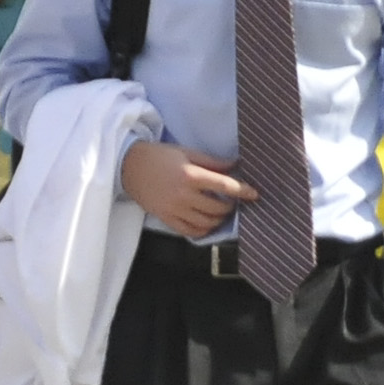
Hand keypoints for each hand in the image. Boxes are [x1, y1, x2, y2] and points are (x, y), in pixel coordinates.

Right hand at [122, 141, 249, 236]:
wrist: (129, 166)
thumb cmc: (159, 156)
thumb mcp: (186, 152)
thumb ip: (211, 162)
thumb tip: (234, 166)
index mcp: (190, 175)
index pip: (223, 186)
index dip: (242, 191)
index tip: (254, 194)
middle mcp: (183, 195)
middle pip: (217, 208)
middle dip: (230, 206)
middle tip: (232, 201)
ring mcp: (174, 209)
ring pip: (206, 223)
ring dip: (218, 220)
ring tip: (220, 212)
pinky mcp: (166, 219)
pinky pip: (190, 231)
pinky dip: (203, 230)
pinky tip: (206, 222)